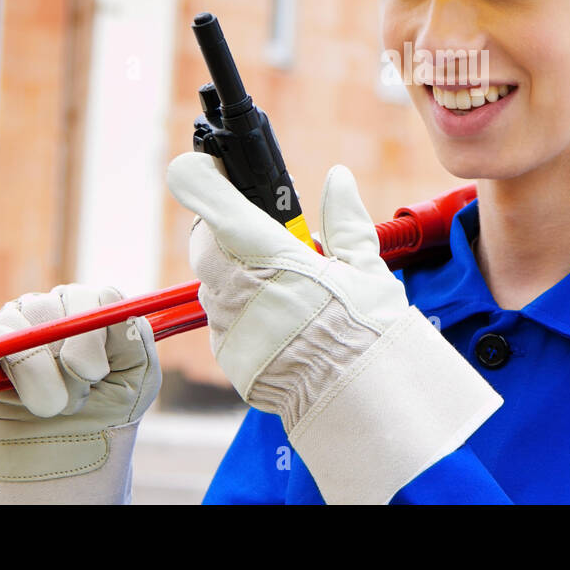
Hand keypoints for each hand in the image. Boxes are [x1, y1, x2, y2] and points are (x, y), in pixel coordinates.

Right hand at [0, 284, 160, 502]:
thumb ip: (135, 342)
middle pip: (62, 307)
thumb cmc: (102, 410)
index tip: (98, 372)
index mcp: (94, 310)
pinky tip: (13, 391)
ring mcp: (16, 321)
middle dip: (73, 360)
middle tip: (77, 395)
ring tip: (52, 407)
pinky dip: (3, 368)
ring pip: (25, 329)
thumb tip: (118, 309)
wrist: (59, 454)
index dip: (100, 334)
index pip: (101, 297)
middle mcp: (55, 307)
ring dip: (40, 376)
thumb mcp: (135, 382)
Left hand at [167, 151, 501, 503]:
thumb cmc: (368, 332)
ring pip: (211, 283)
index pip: (209, 199)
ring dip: (234, 273)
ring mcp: (228, 325)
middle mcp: (237, 287)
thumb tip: (339, 180)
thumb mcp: (365, 267)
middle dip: (225, 230)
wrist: (363, 402)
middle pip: (205, 240)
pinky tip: (280, 322)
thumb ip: (344, 219)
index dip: (201, 178)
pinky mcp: (228, 357)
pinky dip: (241, 314)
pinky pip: (222, 322)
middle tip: (263, 234)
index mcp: (269, 254)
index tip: (207, 168)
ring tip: (283, 285)